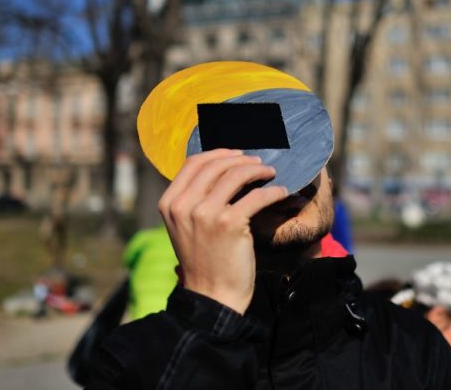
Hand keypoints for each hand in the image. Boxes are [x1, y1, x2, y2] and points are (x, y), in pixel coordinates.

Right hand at [158, 149, 287, 313]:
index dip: (218, 153)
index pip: (193, 163)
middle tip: (259, 163)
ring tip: (270, 173)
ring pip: (236, 175)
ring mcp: (205, 214)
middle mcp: (183, 206)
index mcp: (169, 203)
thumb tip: (220, 168)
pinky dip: (272, 191)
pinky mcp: (229, 224)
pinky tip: (281, 193)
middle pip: (215, 165)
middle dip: (241, 159)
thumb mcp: (187, 226)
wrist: (212, 296)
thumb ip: (194, 199)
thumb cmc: (204, 261)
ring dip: (258, 170)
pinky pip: (256, 196)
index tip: (236, 154)